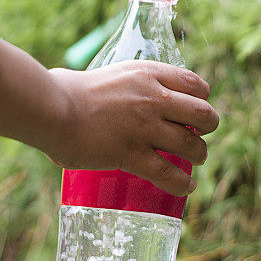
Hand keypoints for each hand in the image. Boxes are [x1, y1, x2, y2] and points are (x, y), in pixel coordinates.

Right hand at [45, 60, 217, 195]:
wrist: (52, 108)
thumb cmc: (72, 90)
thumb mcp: (116, 73)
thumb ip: (136, 83)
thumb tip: (138, 91)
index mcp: (149, 74)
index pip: (196, 84)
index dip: (203, 99)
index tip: (197, 109)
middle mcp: (153, 98)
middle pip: (202, 114)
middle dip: (209, 126)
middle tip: (202, 134)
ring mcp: (144, 127)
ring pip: (190, 144)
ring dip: (199, 154)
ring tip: (197, 159)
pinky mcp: (131, 154)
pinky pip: (167, 173)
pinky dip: (182, 183)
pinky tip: (188, 187)